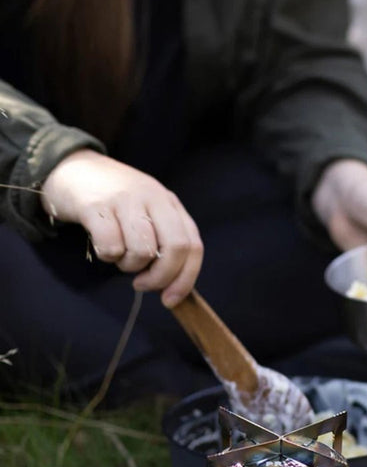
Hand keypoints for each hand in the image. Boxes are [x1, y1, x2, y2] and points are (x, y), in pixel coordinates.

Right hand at [41, 150, 202, 306]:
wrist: (72, 167)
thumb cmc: (114, 202)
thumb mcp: (147, 213)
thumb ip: (164, 241)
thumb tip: (173, 287)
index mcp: (170, 203)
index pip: (193, 246)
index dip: (185, 278)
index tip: (171, 299)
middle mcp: (153, 197)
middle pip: (175, 248)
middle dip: (161, 277)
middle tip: (142, 284)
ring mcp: (125, 199)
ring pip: (143, 251)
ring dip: (130, 266)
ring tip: (119, 256)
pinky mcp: (96, 206)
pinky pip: (111, 246)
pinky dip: (107, 256)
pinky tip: (103, 246)